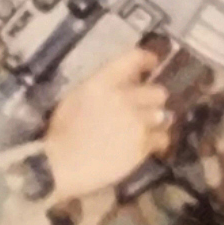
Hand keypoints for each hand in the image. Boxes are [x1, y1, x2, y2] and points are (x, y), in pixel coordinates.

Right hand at [44, 48, 170, 201]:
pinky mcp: (143, 145)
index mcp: (103, 83)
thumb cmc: (61, 133)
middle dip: (153, 99)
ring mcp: (136, 122)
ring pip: (163, 115)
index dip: (147, 60)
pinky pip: (162, 138)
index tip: (152, 64)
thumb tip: (120, 84)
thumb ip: (99, 88)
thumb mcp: (75, 98)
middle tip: (145, 108)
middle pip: (157, 91)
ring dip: (156, 121)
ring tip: (147, 129)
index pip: (134, 59)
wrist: (61, 165)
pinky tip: (151, 146)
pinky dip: (158, 141)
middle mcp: (124, 98)